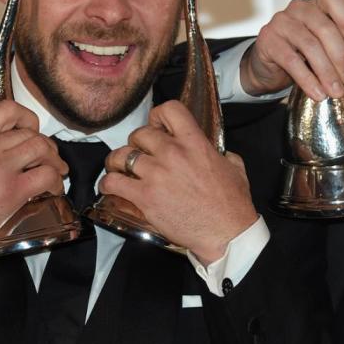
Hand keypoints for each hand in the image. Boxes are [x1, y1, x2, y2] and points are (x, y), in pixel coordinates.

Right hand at [0, 100, 67, 254]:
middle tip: (46, 155)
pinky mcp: (13, 191)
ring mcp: (1, 168)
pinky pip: (46, 176)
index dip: (27, 117)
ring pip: (42, 149)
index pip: (8, 109)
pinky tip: (53, 187)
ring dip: (54, 159)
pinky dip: (55, 180)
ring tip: (55, 169)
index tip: (31, 128)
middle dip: (44, 144)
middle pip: (30, 133)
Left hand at [99, 101, 257, 264]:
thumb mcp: (235, 167)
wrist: (226, 233)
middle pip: (140, 133)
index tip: (157, 128)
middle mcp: (173, 153)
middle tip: (140, 155)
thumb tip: (219, 153)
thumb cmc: (233, 204)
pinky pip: (113, 182)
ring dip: (118, 162)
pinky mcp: (144, 197)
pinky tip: (111, 187)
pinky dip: (108, 183)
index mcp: (195, 143)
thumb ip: (222, 154)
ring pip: (121, 155)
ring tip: (120, 169)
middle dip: (137, 143)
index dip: (158, 116)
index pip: (169, 110)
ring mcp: (156, 175)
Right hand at [241, 0, 343, 100]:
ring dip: (325, 72)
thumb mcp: (332, 42)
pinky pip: (291, 61)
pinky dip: (307, 80)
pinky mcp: (268, 40)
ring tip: (335, 91)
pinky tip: (317, 92)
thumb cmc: (306, 50)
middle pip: (324, 28)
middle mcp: (299, 8)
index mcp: (318, 3)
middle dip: (340, 56)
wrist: (272, 65)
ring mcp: (281, 22)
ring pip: (309, 46)